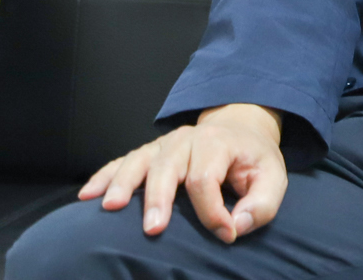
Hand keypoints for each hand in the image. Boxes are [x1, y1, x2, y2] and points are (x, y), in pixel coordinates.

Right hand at [78, 103, 286, 241]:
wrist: (239, 129)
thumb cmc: (253, 160)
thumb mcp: (273, 178)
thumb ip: (262, 204)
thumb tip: (237, 226)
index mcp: (217, 142)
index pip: (205, 178)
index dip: (212, 211)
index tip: (225, 234)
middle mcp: (186, 139)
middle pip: (167, 166)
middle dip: (158, 199)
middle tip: (153, 230)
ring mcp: (164, 144)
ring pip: (139, 161)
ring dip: (123, 184)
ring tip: (111, 208)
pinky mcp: (149, 153)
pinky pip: (122, 162)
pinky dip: (104, 177)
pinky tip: (88, 195)